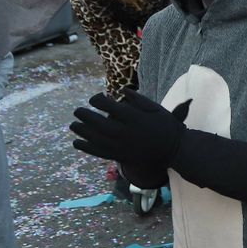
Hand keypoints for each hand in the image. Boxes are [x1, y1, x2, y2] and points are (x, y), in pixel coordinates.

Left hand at [70, 91, 190, 166]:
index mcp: (134, 118)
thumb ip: (137, 99)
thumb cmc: (165, 125)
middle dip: (84, 116)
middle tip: (77, 111)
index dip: (97, 100)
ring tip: (73, 125)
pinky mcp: (120, 156)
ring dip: (81, 131)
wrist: (173, 149)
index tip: (95, 98)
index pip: (108, 107)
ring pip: (95, 138)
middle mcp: (125, 132)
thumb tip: (120, 91)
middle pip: (98, 123)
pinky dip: (86, 148)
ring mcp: (122, 146)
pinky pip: (99, 152)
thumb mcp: (155, 107)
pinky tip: (76, 143)